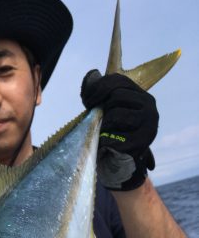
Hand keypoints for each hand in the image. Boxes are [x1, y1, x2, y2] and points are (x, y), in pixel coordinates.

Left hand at [81, 70, 158, 190]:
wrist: (119, 162)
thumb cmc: (111, 133)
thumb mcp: (107, 109)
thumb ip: (101, 92)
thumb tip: (92, 75)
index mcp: (142, 95)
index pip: (118, 80)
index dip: (97, 88)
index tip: (87, 101)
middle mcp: (150, 107)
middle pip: (116, 97)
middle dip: (101, 109)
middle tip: (97, 121)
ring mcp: (149, 125)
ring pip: (115, 115)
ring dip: (103, 125)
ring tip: (105, 133)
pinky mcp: (141, 143)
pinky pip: (113, 136)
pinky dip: (104, 141)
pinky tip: (106, 145)